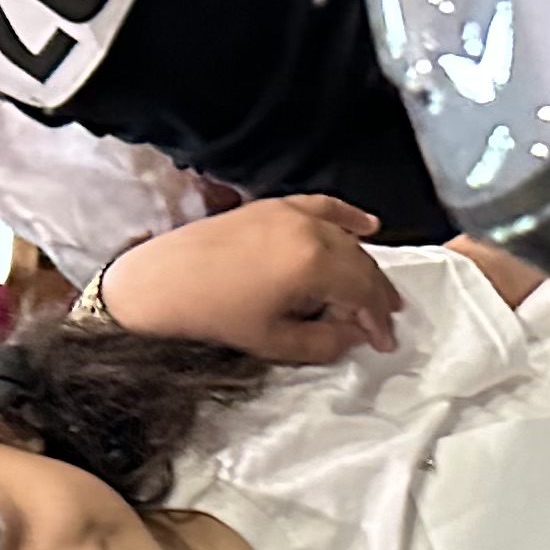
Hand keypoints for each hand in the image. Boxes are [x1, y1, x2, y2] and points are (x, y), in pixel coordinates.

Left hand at [100, 197, 399, 363]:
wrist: (162, 283)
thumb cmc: (217, 317)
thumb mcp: (276, 342)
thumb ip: (326, 341)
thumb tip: (354, 335)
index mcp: (314, 263)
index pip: (363, 292)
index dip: (378, 321)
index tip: (386, 343)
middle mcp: (309, 230)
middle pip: (360, 262)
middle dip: (375, 295)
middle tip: (385, 321)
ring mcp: (290, 212)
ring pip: (345, 238)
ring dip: (365, 263)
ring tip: (378, 289)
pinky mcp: (272, 206)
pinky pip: (322, 207)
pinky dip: (347, 217)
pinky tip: (367, 226)